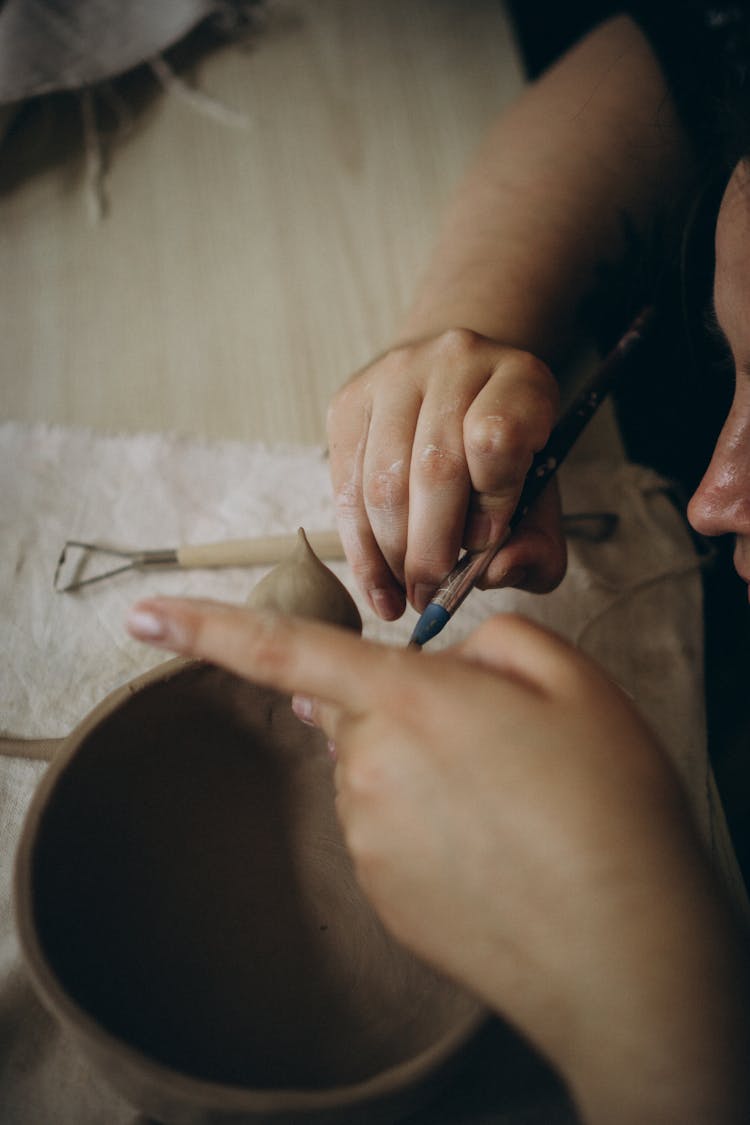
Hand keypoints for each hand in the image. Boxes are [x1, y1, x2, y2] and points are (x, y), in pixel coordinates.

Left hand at [126, 599, 748, 1122]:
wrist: (620, 951)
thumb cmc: (602, 804)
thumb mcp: (571, 682)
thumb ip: (492, 643)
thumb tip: (433, 664)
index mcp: (405, 702)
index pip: (283, 651)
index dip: (205, 627)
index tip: (141, 613)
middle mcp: (366, 769)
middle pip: (358, 714)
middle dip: (409, 711)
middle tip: (501, 744)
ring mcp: (369, 839)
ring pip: (378, 774)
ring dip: (427, 773)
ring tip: (513, 807)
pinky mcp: (382, 895)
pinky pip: (393, 833)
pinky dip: (432, 829)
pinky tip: (495, 851)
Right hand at [327, 329, 565, 618]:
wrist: (457, 393)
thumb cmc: (504, 460)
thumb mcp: (541, 502)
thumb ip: (537, 548)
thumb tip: (494, 573)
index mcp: (521, 378)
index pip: (498, 439)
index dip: (491, 503)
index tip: (485, 545)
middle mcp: (456, 360)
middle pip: (434, 467)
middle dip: (430, 550)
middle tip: (431, 595)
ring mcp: (395, 374)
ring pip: (383, 481)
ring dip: (392, 554)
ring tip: (406, 593)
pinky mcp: (348, 400)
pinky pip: (345, 485)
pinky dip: (360, 547)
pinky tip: (377, 584)